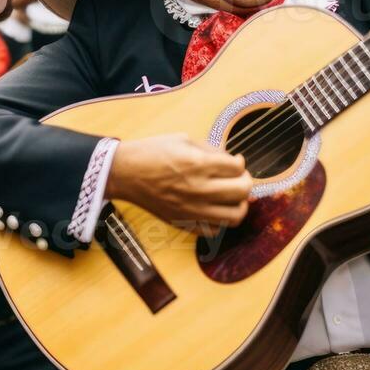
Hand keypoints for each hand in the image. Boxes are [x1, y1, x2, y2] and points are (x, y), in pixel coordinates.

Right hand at [107, 133, 250, 232]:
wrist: (125, 173)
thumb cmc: (151, 153)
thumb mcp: (183, 139)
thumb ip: (211, 150)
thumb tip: (233, 161)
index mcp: (198, 164)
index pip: (238, 168)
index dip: (239, 163)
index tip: (233, 162)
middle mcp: (199, 188)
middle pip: (243, 191)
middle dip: (244, 181)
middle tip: (236, 178)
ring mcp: (192, 209)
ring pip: (235, 216)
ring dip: (239, 205)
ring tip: (231, 198)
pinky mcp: (184, 222)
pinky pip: (215, 230)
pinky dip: (220, 221)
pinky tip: (214, 210)